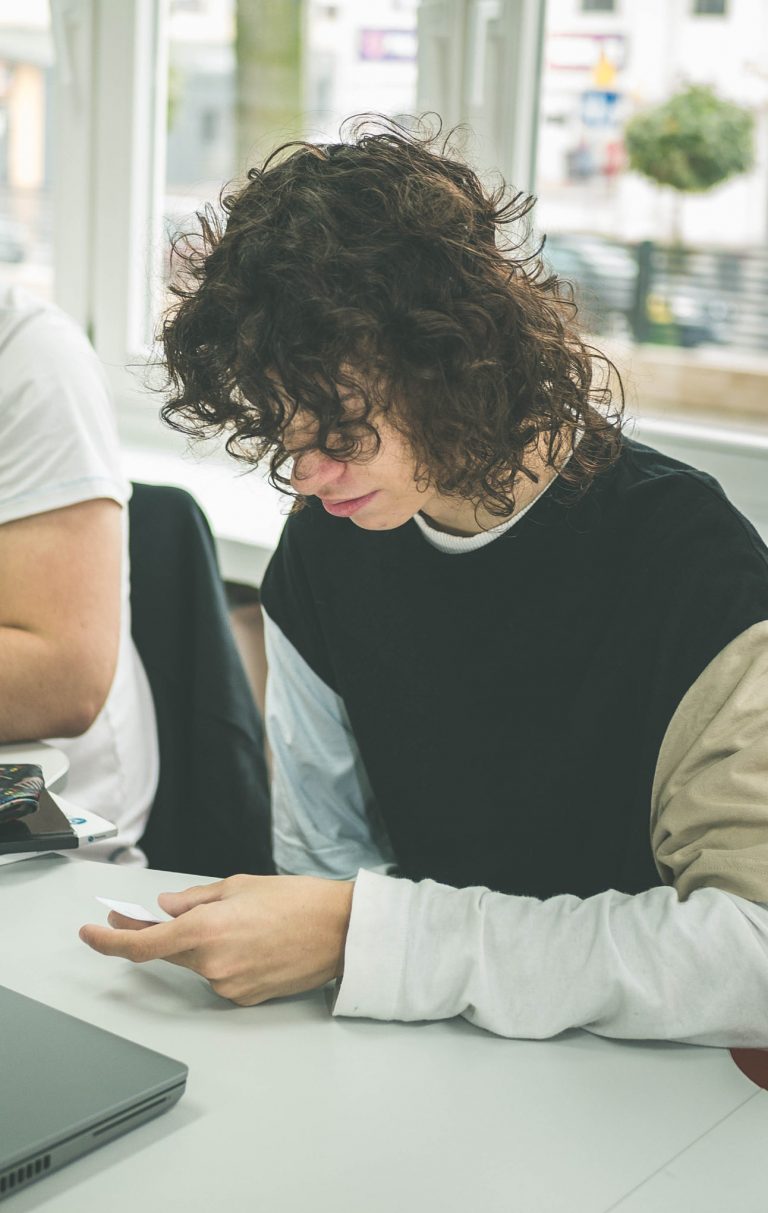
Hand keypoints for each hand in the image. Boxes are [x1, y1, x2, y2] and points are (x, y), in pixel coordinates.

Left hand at [79, 874, 353, 1005]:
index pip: (142, 946)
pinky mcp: (245, 998)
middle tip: (141, 917)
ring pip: (197, 964)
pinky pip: (220, 976)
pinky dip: (223, 958)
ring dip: (199, 944)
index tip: (92, 933)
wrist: (341, 931)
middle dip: (153, 935)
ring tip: (236, 920)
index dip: (109, 942)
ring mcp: (228, 986)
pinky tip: (251, 940)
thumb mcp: (238, 886)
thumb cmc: (298, 902)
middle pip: (167, 953)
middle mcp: (212, 965)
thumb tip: (166, 909)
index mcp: (205, 931)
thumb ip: (195, 900)